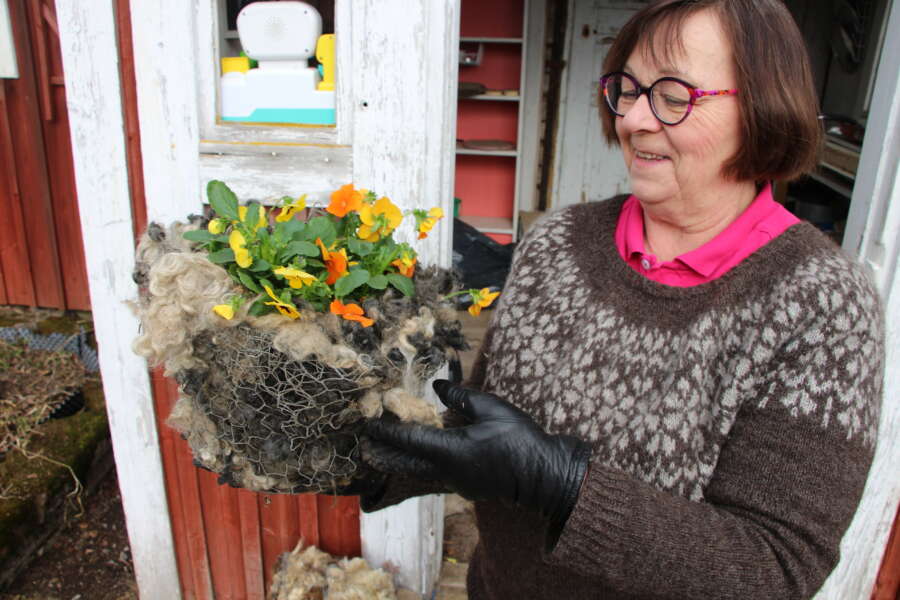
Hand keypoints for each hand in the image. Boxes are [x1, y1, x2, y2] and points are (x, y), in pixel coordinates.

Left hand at [365, 380, 590, 531]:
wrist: (544, 476)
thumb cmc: (520, 439)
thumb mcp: (492, 409)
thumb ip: (462, 397)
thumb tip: (437, 387)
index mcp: (451, 451)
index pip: (410, 440)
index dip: (387, 432)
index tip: (370, 424)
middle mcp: (448, 471)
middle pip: (406, 463)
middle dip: (384, 453)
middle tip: (363, 446)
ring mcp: (457, 482)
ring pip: (419, 472)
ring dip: (400, 461)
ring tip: (381, 454)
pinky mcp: (466, 487)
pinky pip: (434, 476)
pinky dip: (420, 466)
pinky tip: (418, 459)